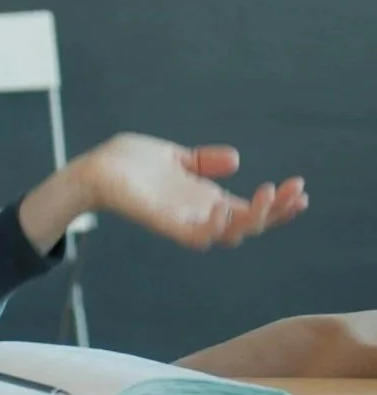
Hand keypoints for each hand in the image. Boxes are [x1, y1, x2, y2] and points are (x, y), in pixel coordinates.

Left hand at [80, 134, 307, 250]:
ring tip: (270, 194)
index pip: (250, 209)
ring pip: (231, 233)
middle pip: (250, 224)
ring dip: (254, 217)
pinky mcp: (166, 225)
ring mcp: (185, 222)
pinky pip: (197, 236)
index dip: (277, 204)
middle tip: (296, 193)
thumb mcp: (176, 158)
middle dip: (277, 212)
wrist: (95, 169)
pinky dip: (215, 227)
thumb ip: (204, 162)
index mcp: (206, 200)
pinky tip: (226, 207)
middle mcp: (200, 215)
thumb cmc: (130, 163)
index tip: (299, 188)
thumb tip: (237, 159)